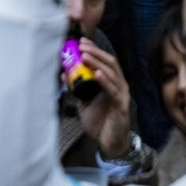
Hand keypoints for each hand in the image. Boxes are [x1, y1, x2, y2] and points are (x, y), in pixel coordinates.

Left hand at [75, 38, 133, 160]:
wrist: (110, 143)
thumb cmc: (100, 122)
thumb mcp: (84, 102)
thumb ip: (77, 88)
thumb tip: (64, 73)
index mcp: (111, 83)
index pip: (105, 61)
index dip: (94, 50)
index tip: (81, 42)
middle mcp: (119, 85)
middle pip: (110, 62)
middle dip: (95, 52)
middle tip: (82, 45)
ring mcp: (122, 94)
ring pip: (112, 73)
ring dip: (98, 63)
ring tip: (86, 56)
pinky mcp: (121, 105)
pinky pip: (113, 90)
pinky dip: (105, 80)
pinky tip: (97, 74)